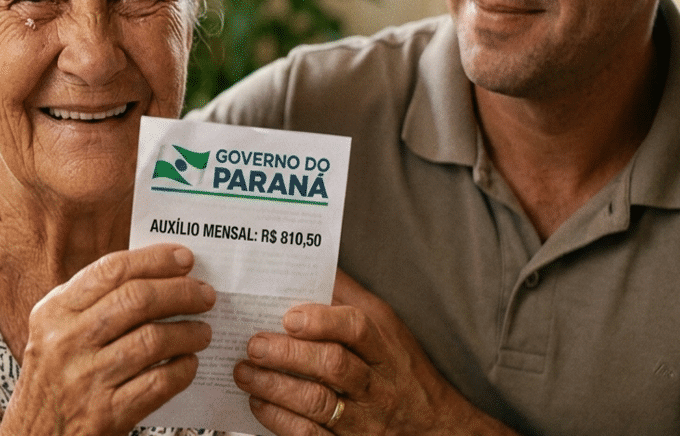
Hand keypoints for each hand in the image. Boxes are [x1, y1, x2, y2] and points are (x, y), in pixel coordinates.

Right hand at [0, 244, 215, 435]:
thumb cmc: (52, 380)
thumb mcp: (54, 332)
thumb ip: (92, 302)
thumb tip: (155, 274)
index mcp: (54, 312)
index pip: (111, 270)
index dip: (154, 259)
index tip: (184, 259)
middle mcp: (66, 341)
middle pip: (137, 299)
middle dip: (181, 292)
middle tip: (204, 295)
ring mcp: (86, 378)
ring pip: (153, 339)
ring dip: (188, 332)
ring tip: (202, 331)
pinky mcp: (106, 414)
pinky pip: (158, 383)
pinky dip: (182, 370)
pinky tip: (188, 364)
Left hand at [232, 271, 514, 434]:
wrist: (434, 426)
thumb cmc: (400, 367)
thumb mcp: (386, 326)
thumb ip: (348, 296)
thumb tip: (310, 261)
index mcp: (385, 346)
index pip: (357, 328)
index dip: (322, 321)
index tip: (289, 317)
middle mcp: (377, 383)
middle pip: (333, 366)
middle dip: (288, 355)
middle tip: (254, 344)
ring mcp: (364, 418)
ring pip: (317, 403)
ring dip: (274, 387)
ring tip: (244, 372)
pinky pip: (310, 435)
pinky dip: (279, 420)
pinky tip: (259, 404)